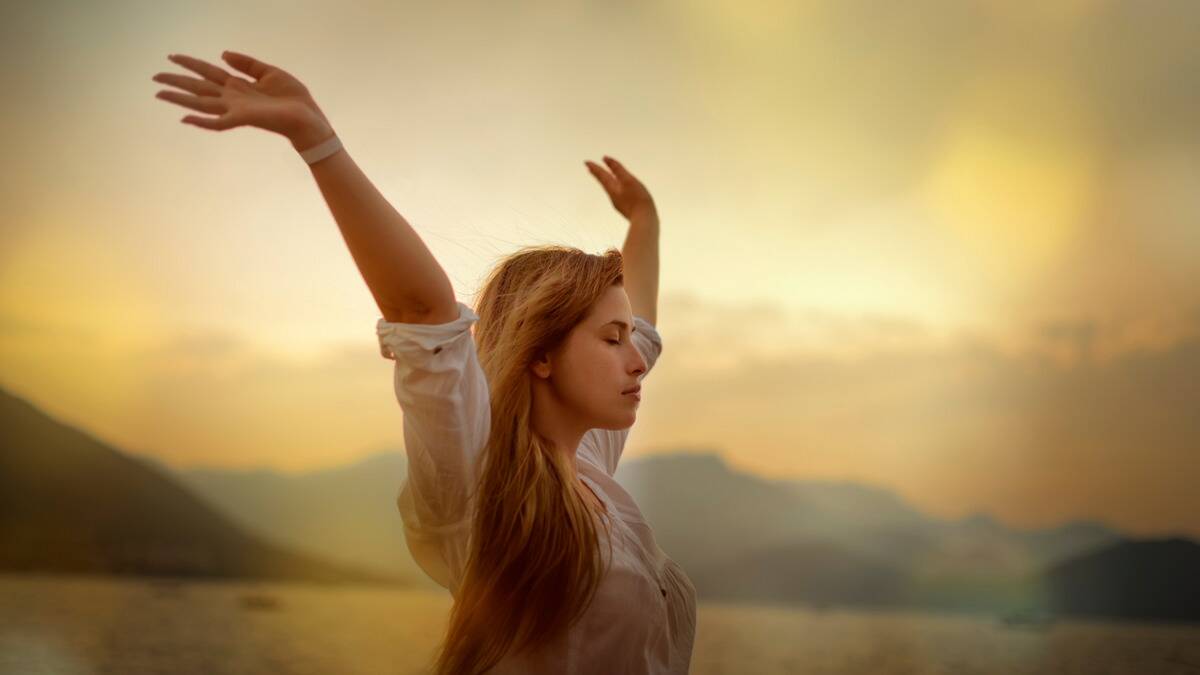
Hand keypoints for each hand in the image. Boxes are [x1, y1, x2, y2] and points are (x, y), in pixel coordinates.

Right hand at [152, 50, 331, 144]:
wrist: (308, 118)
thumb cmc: (293, 99)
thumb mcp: (269, 72)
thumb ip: (246, 63)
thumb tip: (221, 54)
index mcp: (239, 85)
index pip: (209, 72)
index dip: (191, 64)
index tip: (172, 57)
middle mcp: (233, 98)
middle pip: (199, 87)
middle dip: (177, 81)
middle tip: (154, 76)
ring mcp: (235, 110)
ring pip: (201, 103)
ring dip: (180, 99)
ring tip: (159, 92)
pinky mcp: (242, 119)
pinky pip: (217, 122)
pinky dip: (201, 122)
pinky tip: (184, 119)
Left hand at [585, 156, 657, 221]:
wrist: (645, 220)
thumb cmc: (638, 199)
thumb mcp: (628, 180)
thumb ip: (617, 169)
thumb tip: (606, 159)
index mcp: (612, 189)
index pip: (601, 175)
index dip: (595, 167)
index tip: (586, 162)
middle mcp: (613, 196)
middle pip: (604, 182)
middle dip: (598, 174)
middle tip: (590, 169)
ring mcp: (619, 203)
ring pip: (611, 189)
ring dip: (606, 182)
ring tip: (604, 177)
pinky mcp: (626, 208)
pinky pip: (619, 195)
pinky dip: (616, 188)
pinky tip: (621, 190)